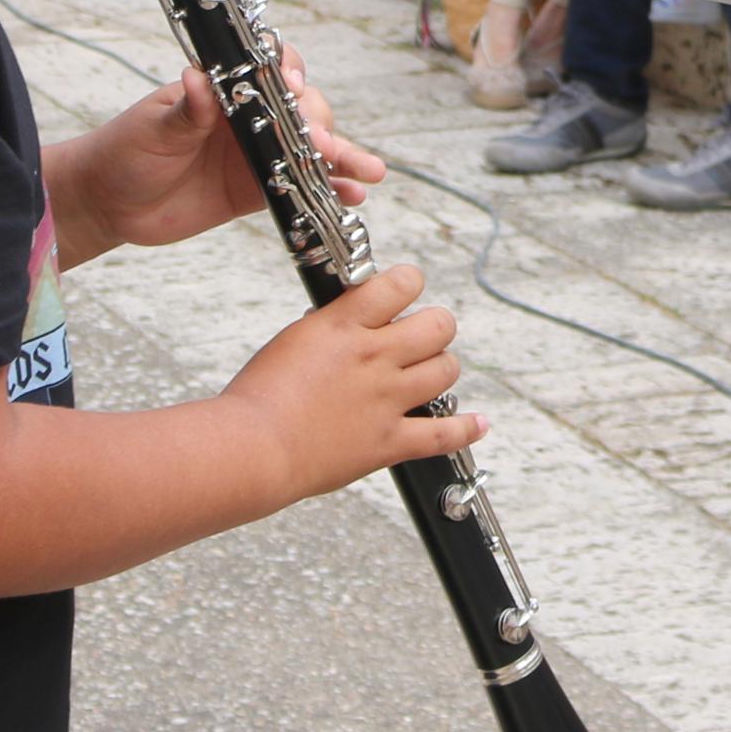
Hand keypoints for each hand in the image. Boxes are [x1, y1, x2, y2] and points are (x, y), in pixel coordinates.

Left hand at [62, 47, 377, 260]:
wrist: (107, 202)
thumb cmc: (124, 150)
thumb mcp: (152, 126)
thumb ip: (183, 110)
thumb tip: (196, 79)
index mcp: (225, 90)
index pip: (270, 71)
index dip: (290, 75)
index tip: (296, 87)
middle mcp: (248, 117)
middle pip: (302, 111)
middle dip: (319, 126)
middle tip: (323, 146)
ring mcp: (256, 154)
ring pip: (311, 151)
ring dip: (342, 158)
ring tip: (370, 172)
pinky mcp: (255, 191)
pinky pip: (300, 188)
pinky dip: (328, 191)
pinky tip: (352, 196)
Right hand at [222, 264, 480, 504]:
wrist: (252, 448)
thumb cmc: (259, 396)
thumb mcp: (295, 340)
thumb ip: (333, 327)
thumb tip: (354, 319)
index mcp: (345, 325)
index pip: (402, 283)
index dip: (409, 283)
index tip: (405, 292)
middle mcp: (374, 357)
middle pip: (438, 325)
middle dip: (434, 327)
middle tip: (420, 338)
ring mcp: (386, 400)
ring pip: (446, 370)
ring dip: (440, 369)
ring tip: (427, 375)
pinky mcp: (388, 442)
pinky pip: (444, 434)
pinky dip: (466, 429)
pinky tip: (478, 423)